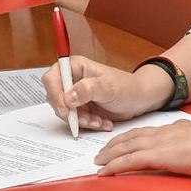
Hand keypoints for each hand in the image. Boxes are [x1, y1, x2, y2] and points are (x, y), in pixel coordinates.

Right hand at [42, 56, 170, 130]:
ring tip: (100, 120)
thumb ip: (88, 89)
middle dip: (72, 113)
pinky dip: (87, 124)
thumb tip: (69, 96)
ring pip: (64, 112)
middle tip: (89, 119)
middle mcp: (71, 79)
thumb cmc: (127, 87)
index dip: (55, 95)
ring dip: (82, 120)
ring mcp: (74, 95)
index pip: (52, 78)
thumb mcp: (109, 87)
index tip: (66, 110)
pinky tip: (102, 122)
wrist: (138, 100)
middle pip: (55, 98)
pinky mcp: (79, 108)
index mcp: (75, 66)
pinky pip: (74, 120)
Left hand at [94, 120, 190, 178]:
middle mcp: (161, 133)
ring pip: (126, 147)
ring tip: (98, 162)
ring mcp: (158, 143)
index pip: (144, 132)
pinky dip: (115, 165)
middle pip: (130, 137)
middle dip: (114, 145)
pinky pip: (130, 160)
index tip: (118, 143)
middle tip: (101, 153)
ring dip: (109, 154)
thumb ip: (186, 138)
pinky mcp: (158, 156)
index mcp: (171, 130)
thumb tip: (182, 142)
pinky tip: (105, 171)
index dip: (128, 138)